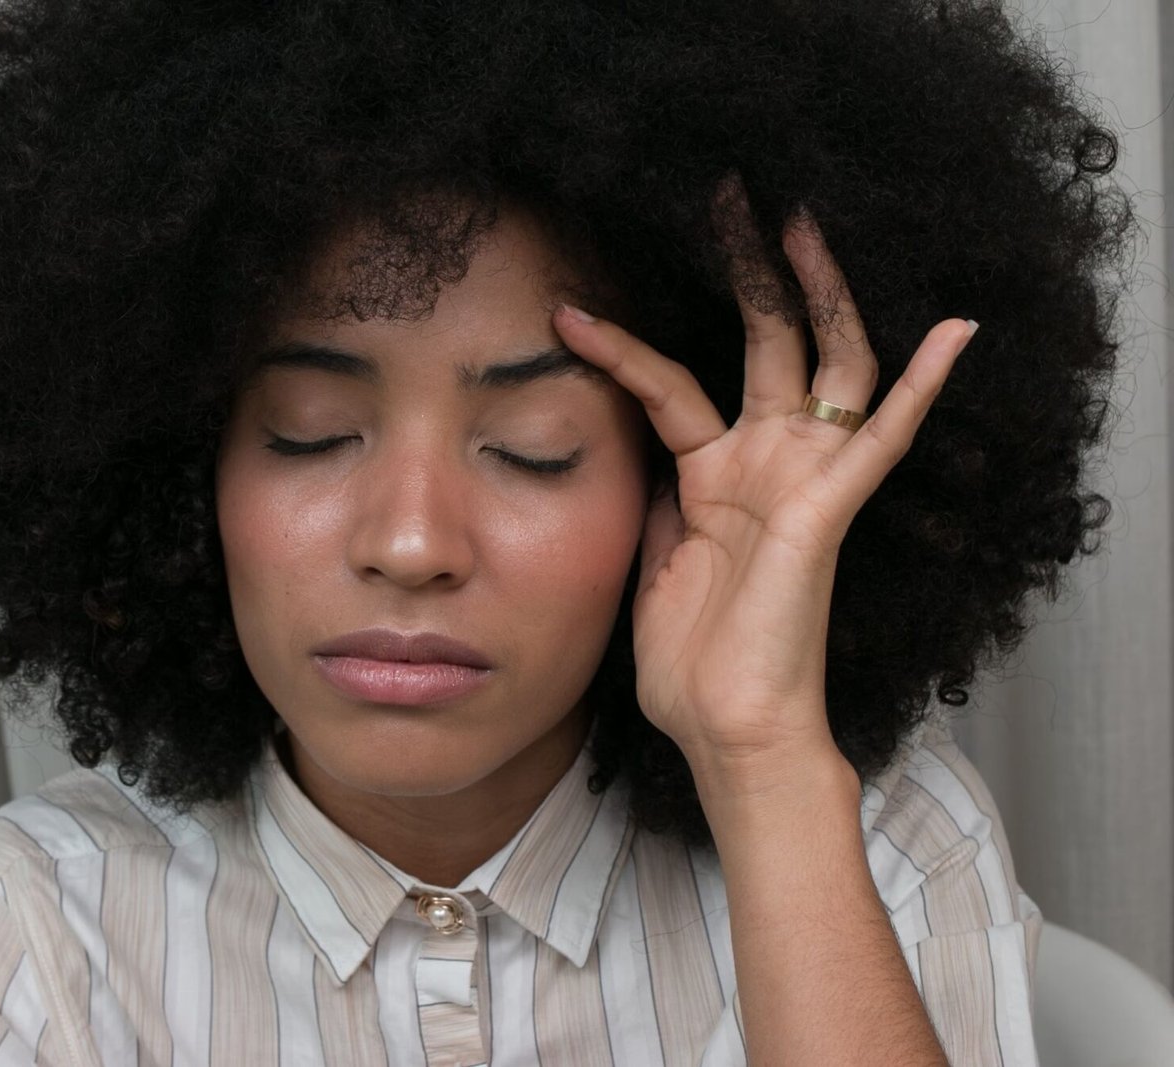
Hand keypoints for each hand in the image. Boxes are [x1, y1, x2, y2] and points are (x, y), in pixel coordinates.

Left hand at [554, 175, 977, 777]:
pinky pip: (882, 439)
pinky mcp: (828, 510)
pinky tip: (954, 332)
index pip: (669, 383)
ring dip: (817, 291)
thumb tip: (635, 454)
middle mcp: (762, 465)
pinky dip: (920, 387)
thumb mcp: (649, 562)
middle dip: (748, 270)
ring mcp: (799, 482)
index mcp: (713, 477)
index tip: (568, 310)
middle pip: (763, 343)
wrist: (725, 730)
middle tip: (730, 196)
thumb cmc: (690, 664)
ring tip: (799, 219)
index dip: (621, 344)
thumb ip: (653, 500)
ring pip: (822, 363)